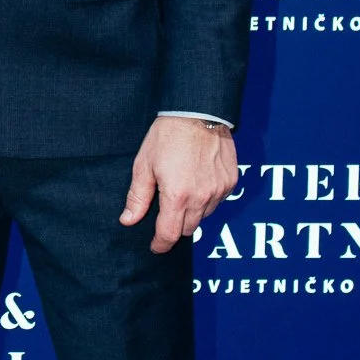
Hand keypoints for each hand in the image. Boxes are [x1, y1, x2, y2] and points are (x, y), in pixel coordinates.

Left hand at [120, 116, 235, 253]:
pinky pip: (218, 201)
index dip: (161, 244)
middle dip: (175, 227)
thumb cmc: (167, 136)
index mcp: (177, 196)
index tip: (155, 247)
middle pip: (188, 229)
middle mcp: (201, 197)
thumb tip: (128, 220)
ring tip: (181, 192)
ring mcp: (219, 190)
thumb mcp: (144, 165)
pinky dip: (206, 199)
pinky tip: (197, 183)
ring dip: (192, 213)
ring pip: (204, 216)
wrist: (199, 112)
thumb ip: (138, 197)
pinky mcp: (231, 181)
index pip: (170, 234)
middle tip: (165, 214)